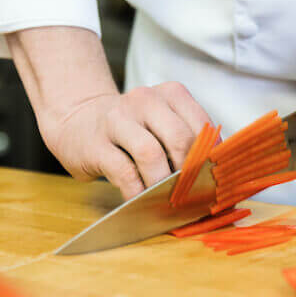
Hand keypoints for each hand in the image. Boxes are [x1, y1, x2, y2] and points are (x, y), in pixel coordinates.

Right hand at [6, 26, 211, 199]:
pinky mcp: (96, 144)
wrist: (77, 121)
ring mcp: (117, 119)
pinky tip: (143, 203)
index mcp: (171, 93)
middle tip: (196, 196)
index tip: (217, 183)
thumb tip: (218, 179)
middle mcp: (145, 99)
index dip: (212, 158)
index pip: (202, 125)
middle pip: (180, 139)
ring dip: (164, 184)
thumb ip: (189, 142)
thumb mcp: (163, 124)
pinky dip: (138, 192)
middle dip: (191, 173)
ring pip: (151, 154)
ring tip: (170, 201)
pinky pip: (124, 172)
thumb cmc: (133, 130)